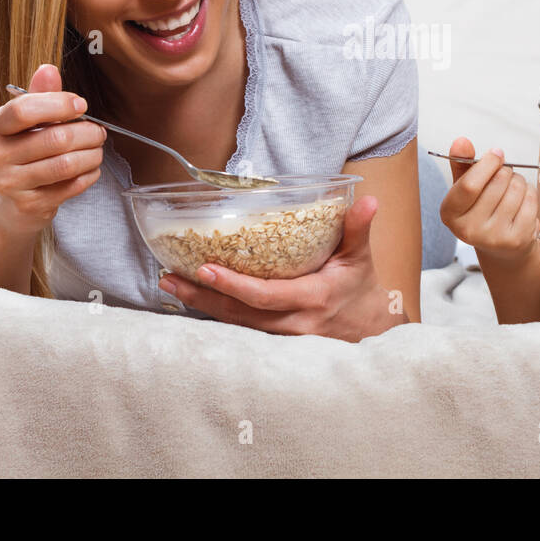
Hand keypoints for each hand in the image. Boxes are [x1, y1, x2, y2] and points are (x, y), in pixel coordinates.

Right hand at [0, 63, 106, 236]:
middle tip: (99, 132)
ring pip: (66, 164)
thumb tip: (48, 69)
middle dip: (88, 133)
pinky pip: (70, 187)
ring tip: (97, 150)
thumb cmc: (22, 156)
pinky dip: (89, 175)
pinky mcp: (29, 205)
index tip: (81, 105)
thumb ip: (40, 96)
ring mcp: (10, 183)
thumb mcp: (25, 124)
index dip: (59, 105)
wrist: (9, 205)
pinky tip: (91, 170)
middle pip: (55, 139)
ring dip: (92, 155)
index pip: (24, 111)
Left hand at [158, 195, 406, 341]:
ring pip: (235, 324)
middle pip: (239, 314)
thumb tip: (368, 200)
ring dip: (201, 306)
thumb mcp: (361, 257)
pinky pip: (240, 328)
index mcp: (313, 299)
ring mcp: (282, 337)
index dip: (234, 286)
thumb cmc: (361, 290)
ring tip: (170, 285)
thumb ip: (358, 228)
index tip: (205, 270)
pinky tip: (192, 298)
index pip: (266, 296)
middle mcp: (294, 323)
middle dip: (202, 298)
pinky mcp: (274, 340)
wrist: (370, 329)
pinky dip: (215, 313)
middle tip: (169, 279)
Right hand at [438, 137, 538, 264]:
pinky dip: (530, 195)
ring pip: (516, 189)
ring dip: (519, 181)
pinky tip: (522, 203)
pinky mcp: (516, 240)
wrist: (501, 248)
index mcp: (450, 213)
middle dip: (505, 171)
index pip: (470, 185)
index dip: (487, 164)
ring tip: (512, 190)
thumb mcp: (465, 188)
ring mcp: (493, 237)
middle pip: (497, 183)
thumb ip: (462, 163)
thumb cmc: (482, 211)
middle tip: (504, 175)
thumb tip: (461, 142)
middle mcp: (468, 230)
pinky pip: (530, 202)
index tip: (496, 154)